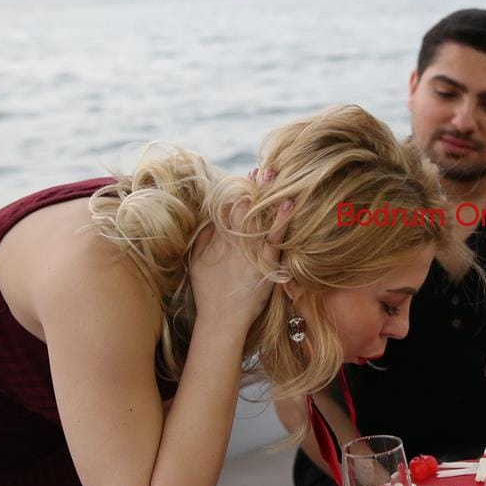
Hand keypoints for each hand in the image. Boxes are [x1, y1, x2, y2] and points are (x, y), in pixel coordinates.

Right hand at [189, 175, 293, 327]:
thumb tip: (208, 220)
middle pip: (244, 206)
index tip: (249, 173)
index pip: (229, 206)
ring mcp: (249, 251)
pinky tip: (288, 204)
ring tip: (276, 175)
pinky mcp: (263, 263)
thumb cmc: (208, 292)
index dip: (239, 189)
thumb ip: (203, 238)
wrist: (220, 318)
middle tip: (264, 167)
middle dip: (254, 186)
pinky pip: (274, 238)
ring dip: (266, 196)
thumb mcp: (197, 261)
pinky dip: (280, 221)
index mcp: (220, 238)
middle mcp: (234, 241)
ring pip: (258, 217)